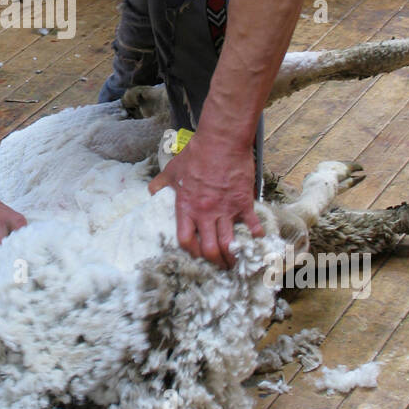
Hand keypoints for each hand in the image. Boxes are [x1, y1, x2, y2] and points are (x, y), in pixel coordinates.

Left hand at [148, 129, 262, 268]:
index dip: (191, 252)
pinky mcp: (243, 202)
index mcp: (186, 208)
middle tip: (220, 266)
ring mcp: (225, 210)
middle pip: (209, 249)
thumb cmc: (195, 155)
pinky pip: (251, 225)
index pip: (186, 241)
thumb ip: (160, 185)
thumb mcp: (172, 170)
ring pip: (229, 244)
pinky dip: (255, 235)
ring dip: (233, 256)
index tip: (197, 256)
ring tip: (237, 262)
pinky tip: (257, 239)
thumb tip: (150, 192)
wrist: (221, 142)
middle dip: (215, 262)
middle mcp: (205, 213)